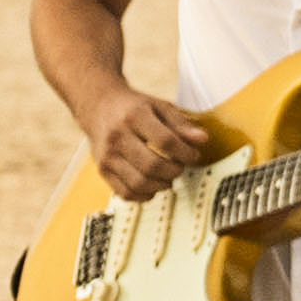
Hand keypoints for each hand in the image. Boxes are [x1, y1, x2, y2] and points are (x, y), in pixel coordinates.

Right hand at [83, 86, 208, 201]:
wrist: (98, 107)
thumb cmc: (133, 107)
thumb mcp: (159, 106)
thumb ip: (181, 123)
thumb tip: (202, 140)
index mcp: (134, 116)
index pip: (166, 141)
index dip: (186, 153)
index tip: (193, 155)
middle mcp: (117, 137)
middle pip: (152, 165)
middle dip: (174, 171)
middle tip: (180, 166)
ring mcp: (107, 156)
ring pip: (139, 183)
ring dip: (161, 184)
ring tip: (168, 176)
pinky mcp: (102, 170)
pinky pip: (126, 192)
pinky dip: (144, 194)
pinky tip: (153, 185)